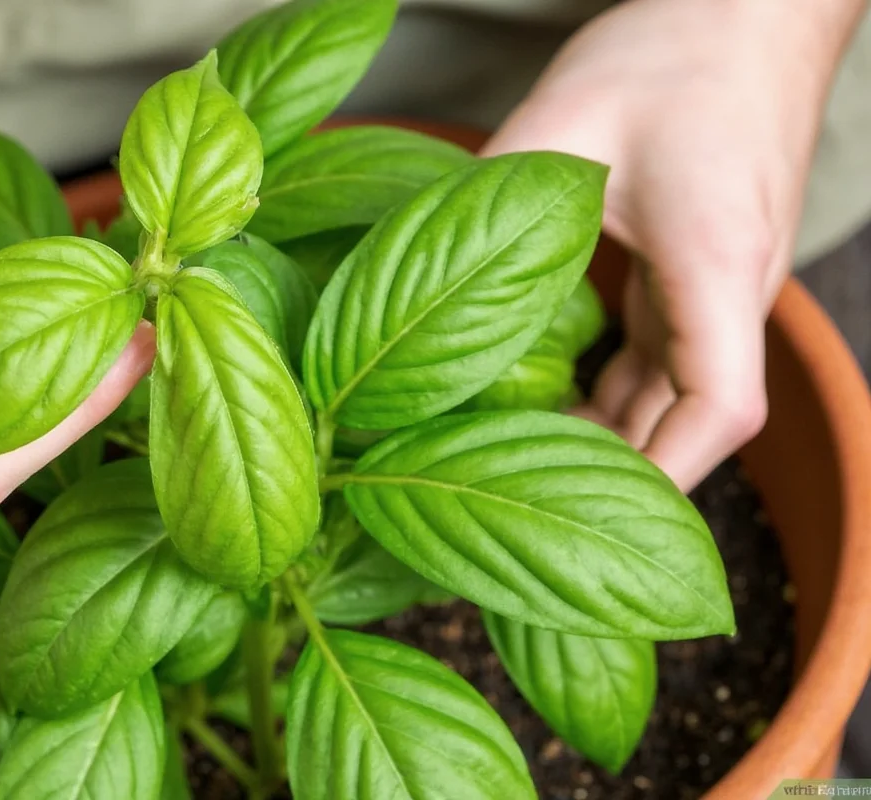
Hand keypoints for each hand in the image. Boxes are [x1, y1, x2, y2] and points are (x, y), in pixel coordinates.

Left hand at [481, 0, 858, 490]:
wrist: (753, 3)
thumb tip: (402, 256)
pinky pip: (663, 356)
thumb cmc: (675, 52)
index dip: (659, 479)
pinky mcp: (700, 269)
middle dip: (618, 477)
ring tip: (515, 459)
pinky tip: (550, 396)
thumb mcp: (562, 120)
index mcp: (714, 265)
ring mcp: (720, 285)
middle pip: (692, 421)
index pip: (719, 409)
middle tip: (515, 499)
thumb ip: (487, 194)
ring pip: (676, 394)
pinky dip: (613, 390)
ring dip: (610, 435)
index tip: (591, 525)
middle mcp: (730, 291)